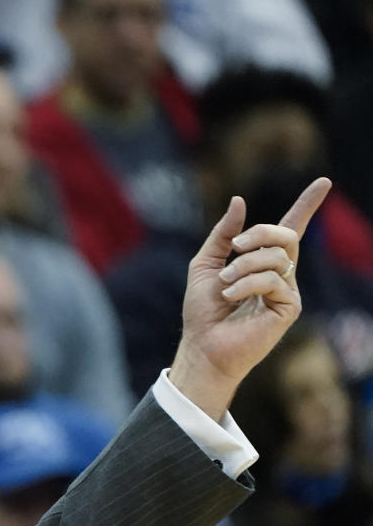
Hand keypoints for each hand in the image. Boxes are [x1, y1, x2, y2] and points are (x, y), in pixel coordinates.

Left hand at [170, 177, 330, 419]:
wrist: (202, 344)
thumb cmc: (202, 309)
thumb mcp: (205, 264)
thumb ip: (223, 234)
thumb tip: (239, 200)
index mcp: (262, 261)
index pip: (290, 228)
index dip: (307, 205)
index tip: (323, 182)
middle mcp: (280, 273)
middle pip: (286, 235)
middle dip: (259, 234)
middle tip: (235, 247)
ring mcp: (287, 290)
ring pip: (276, 257)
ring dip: (243, 265)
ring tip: (224, 284)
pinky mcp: (289, 307)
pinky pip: (273, 280)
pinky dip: (247, 284)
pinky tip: (230, 296)